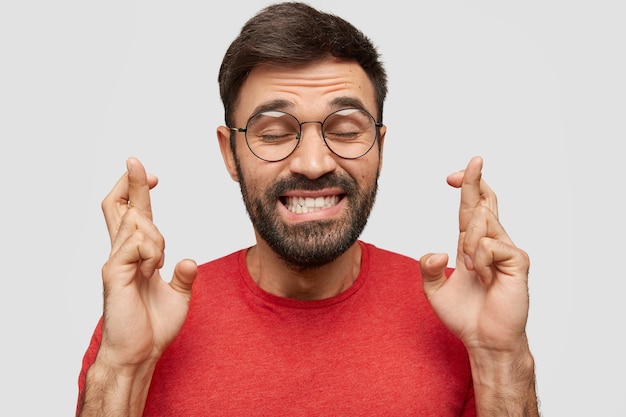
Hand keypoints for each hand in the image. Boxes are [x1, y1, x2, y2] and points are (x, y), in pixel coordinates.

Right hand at [99, 157, 196, 371]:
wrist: (140, 352)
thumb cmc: (152, 327)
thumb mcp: (178, 296)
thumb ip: (183, 276)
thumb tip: (189, 260)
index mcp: (137, 256)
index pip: (133, 215)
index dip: (139, 193)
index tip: (153, 176)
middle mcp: (123, 253)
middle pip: (119, 207)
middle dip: (130, 182)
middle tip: (136, 163)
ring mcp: (117, 261)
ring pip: (136, 223)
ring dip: (155, 235)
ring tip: (157, 264)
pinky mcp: (114, 272)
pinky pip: (136, 244)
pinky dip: (151, 250)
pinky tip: (152, 269)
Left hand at [420, 156, 530, 355]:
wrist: (484, 341)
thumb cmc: (465, 316)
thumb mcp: (434, 290)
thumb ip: (428, 269)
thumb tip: (435, 252)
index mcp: (472, 245)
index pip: (471, 208)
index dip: (467, 187)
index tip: (453, 174)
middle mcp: (491, 242)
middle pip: (484, 202)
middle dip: (476, 179)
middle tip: (473, 160)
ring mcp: (506, 250)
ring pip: (483, 222)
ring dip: (469, 241)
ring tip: (471, 269)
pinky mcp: (518, 262)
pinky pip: (492, 245)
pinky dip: (480, 257)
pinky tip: (482, 274)